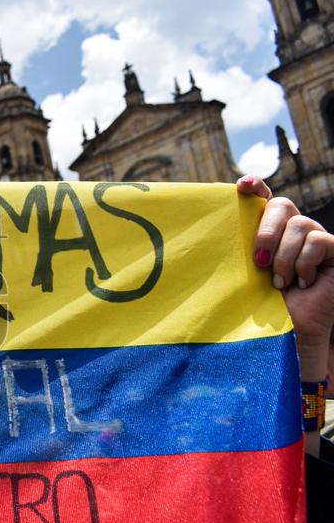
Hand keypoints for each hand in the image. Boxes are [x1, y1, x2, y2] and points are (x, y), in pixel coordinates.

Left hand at [237, 175, 333, 380]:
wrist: (288, 336)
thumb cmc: (258, 309)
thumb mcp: (240, 276)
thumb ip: (232, 252)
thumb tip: (204, 232)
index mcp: (266, 232)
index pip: (263, 197)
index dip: (255, 186)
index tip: (241, 186)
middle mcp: (291, 231)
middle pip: (282, 205)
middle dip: (266, 231)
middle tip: (257, 262)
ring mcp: (314, 240)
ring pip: (300, 223)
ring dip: (284, 256)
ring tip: (279, 283)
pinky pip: (318, 240)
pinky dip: (305, 263)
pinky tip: (302, 283)